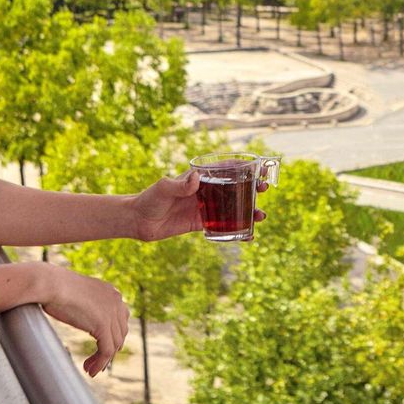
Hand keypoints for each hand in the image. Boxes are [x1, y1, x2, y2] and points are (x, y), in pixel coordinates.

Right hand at [33, 263, 129, 376]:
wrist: (50, 284)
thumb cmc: (54, 287)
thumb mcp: (77, 295)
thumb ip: (86, 305)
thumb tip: (82, 315)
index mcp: (110, 292)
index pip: (120, 319)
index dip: (112, 337)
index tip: (99, 350)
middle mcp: (116, 300)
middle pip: (120, 333)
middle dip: (108, 350)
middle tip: (95, 363)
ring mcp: (111, 312)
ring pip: (114, 344)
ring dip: (103, 360)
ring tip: (90, 369)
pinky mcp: (103, 325)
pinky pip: (106, 350)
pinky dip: (100, 363)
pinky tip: (90, 370)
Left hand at [131, 170, 267, 241]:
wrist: (139, 221)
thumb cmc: (150, 198)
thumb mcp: (164, 188)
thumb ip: (179, 184)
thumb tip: (195, 178)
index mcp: (199, 177)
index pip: (226, 168)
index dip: (244, 167)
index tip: (260, 168)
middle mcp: (205, 190)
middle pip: (234, 186)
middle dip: (251, 187)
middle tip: (264, 189)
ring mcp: (205, 206)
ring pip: (232, 206)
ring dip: (248, 209)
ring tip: (261, 216)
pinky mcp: (201, 223)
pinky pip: (222, 225)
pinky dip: (236, 230)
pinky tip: (248, 236)